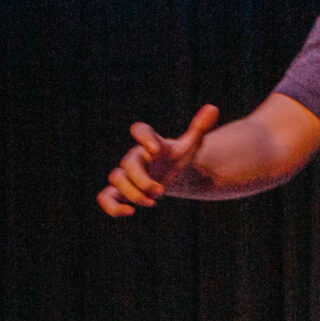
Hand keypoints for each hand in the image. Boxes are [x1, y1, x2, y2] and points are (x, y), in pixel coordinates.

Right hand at [98, 104, 218, 215]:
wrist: (173, 175)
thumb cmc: (179, 158)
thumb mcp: (191, 145)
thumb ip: (199, 128)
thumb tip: (213, 109)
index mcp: (151, 143)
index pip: (140, 130)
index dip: (144, 138)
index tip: (155, 149)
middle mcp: (136, 157)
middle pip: (128, 164)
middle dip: (143, 180)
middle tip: (162, 190)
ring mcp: (127, 175)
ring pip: (116, 179)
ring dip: (133, 193)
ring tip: (153, 201)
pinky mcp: (122, 191)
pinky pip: (106, 197)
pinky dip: (112, 206)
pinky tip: (130, 212)